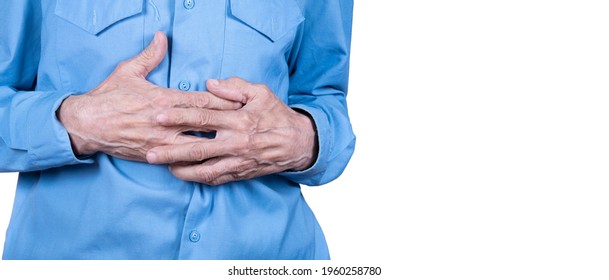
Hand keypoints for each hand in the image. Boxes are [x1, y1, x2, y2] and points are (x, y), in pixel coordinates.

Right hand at [57, 32, 240, 161]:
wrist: (86, 124)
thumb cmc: (108, 97)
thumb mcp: (128, 71)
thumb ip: (150, 55)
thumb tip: (162, 36)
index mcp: (164, 100)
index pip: (202, 100)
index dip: (225, 101)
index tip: (243, 102)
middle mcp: (167, 122)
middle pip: (205, 123)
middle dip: (228, 124)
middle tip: (249, 126)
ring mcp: (162, 141)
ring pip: (197, 145)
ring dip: (217, 146)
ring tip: (238, 147)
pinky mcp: (155, 155)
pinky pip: (182, 161)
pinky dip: (199, 162)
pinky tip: (214, 164)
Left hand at [146, 77, 317, 184]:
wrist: (298, 143)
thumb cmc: (277, 115)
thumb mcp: (261, 93)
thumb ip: (235, 87)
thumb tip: (209, 83)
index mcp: (239, 120)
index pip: (203, 117)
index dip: (179, 116)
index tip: (158, 115)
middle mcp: (236, 143)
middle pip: (197, 148)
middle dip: (171, 150)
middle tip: (149, 151)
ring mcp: (237, 161)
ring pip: (203, 169)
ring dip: (180, 169)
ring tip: (161, 165)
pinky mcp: (240, 173)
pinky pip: (215, 179)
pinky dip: (197, 178)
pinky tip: (182, 174)